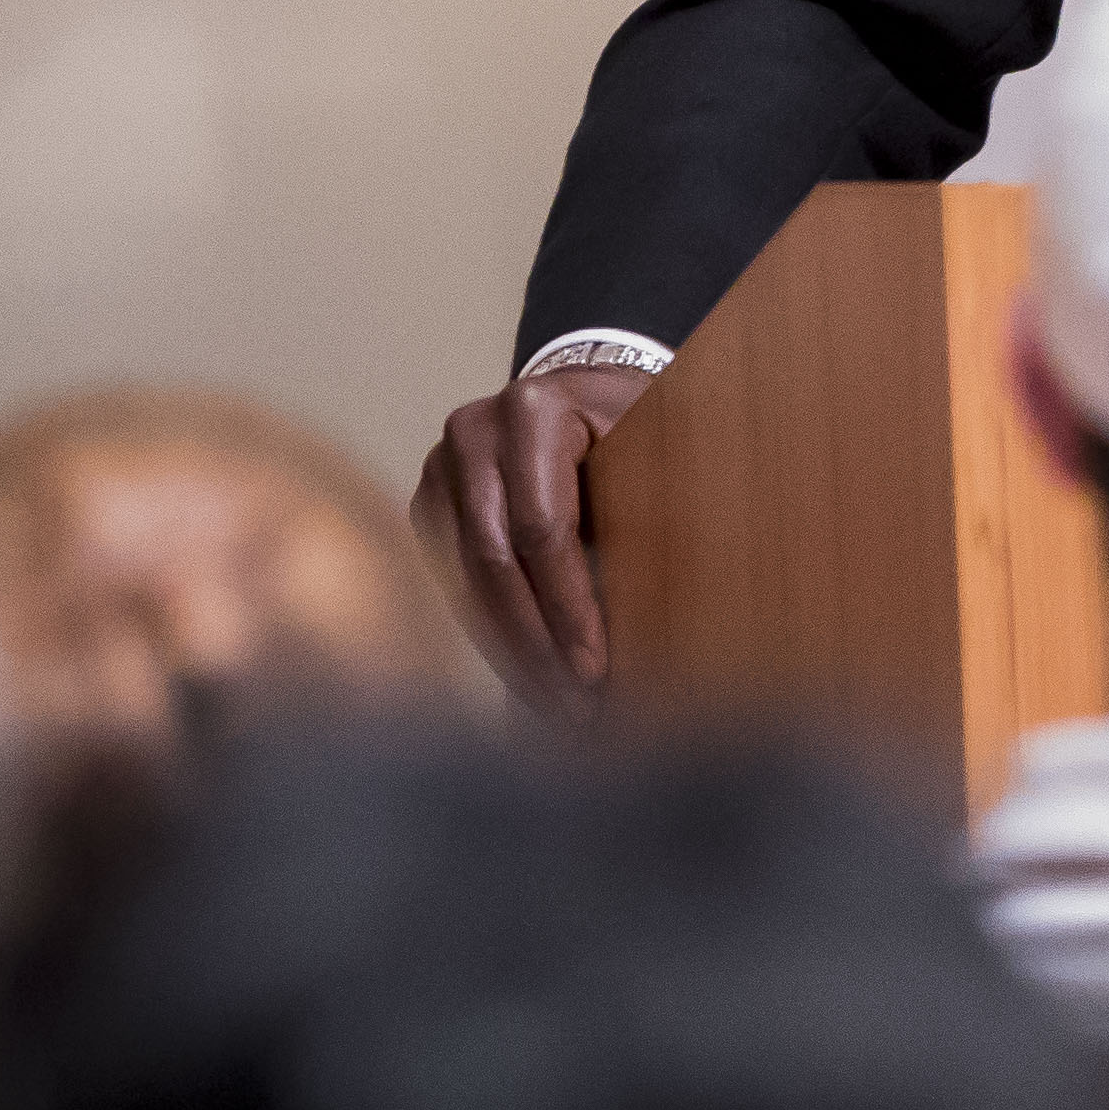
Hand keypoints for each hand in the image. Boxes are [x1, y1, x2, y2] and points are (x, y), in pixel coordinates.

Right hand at [413, 359, 660, 699]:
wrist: (588, 400)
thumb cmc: (638, 428)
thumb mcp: (659, 444)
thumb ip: (660, 504)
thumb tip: (679, 605)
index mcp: (534, 408)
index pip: (543, 526)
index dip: (569, 606)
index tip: (597, 671)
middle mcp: (472, 432)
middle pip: (493, 561)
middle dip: (536, 646)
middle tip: (576, 708)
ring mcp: (441, 469)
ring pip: (464, 582)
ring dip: (510, 655)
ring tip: (558, 709)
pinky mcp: (429, 506)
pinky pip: (451, 584)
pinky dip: (490, 635)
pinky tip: (527, 678)